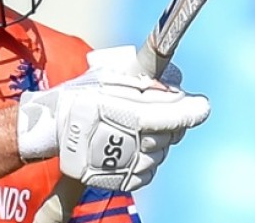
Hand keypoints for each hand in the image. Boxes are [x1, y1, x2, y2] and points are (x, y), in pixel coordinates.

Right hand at [16, 46, 208, 190]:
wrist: (54, 127)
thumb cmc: (82, 96)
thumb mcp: (114, 75)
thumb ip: (147, 76)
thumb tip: (174, 78)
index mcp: (137, 114)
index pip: (181, 115)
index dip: (195, 109)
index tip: (200, 105)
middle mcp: (138, 142)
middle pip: (175, 132)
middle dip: (170, 118)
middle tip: (152, 107)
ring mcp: (132, 163)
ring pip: (164, 151)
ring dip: (157, 138)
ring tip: (134, 126)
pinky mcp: (126, 179)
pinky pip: (150, 168)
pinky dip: (146, 156)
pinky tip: (131, 143)